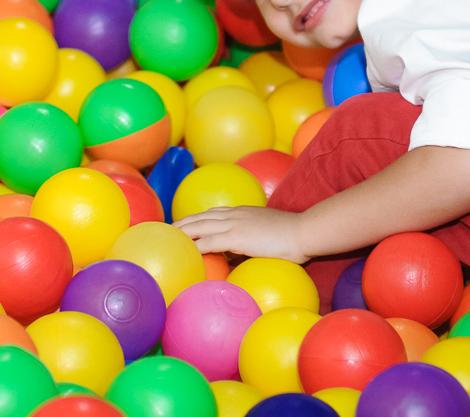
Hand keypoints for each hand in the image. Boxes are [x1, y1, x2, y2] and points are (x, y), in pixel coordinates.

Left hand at [174, 206, 309, 263]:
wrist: (304, 232)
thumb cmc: (292, 237)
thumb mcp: (266, 236)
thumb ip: (251, 242)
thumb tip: (236, 255)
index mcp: (242, 213)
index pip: (212, 214)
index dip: (196, 219)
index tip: (183, 226)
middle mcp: (234, 215)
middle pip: (199, 217)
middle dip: (181, 224)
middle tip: (165, 231)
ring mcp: (234, 224)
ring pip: (198, 226)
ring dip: (181, 232)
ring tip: (167, 239)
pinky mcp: (236, 237)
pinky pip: (208, 242)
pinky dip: (193, 246)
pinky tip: (183, 252)